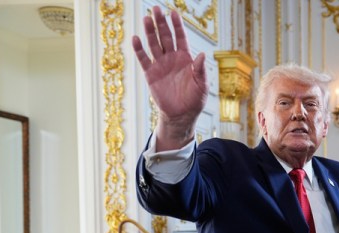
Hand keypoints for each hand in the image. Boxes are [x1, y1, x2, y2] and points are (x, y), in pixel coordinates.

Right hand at [131, 6, 207, 149]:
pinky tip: (136, 38)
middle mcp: (172, 58)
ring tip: (146, 18)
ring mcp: (160, 65)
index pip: (180, 37)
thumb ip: (201, 70)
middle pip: (165, 36)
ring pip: (154, 44)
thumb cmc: (194, 100)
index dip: (177, 25)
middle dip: (161, 23)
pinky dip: (139, 49)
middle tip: (156, 9)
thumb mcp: (202, 86)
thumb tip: (202, 55)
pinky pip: (144, 59)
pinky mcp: (151, 74)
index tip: (173, 12)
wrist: (181, 115)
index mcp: (185, 58)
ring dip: (150, 32)